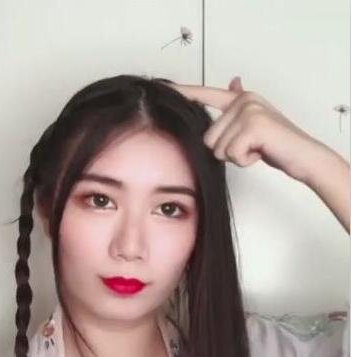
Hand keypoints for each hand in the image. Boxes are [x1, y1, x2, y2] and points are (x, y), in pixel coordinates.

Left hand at [165, 76, 320, 181]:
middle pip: (208, 137)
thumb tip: (233, 82)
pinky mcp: (253, 126)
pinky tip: (260, 153)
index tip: (165, 88)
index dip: (185, 93)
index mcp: (241, 99)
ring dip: (236, 156)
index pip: (206, 94)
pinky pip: (231, 154)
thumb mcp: (255, 123)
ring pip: (218, 148)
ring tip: (256, 149)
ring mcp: (248, 111)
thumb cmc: (276, 144)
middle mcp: (243, 100)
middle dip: (227, 150)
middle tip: (250, 146)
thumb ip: (239, 106)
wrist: (304, 156)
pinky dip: (245, 161)